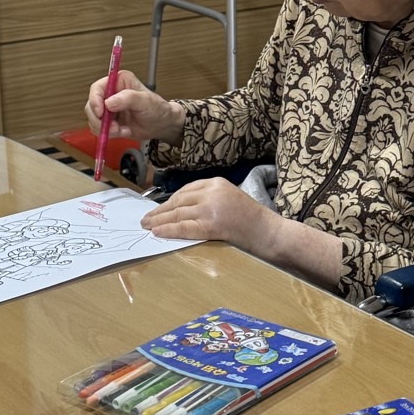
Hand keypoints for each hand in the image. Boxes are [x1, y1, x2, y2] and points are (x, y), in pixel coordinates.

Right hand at [84, 68, 183, 145]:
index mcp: (118, 82)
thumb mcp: (145, 101)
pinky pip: (98, 129)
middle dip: (100, 119)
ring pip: (93, 119)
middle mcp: (111, 93)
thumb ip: (128, 98)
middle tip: (113, 127)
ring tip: (122, 129)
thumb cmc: (157, 109)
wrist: (161, 125)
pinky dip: (109, 134)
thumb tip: (109, 102)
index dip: (95, 100)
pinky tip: (123, 131)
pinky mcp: (108, 121)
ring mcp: (108, 108)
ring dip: (105, 128)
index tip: (100, 113)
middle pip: (91, 105)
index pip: (97, 88)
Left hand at [141, 178, 275, 255]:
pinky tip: (157, 232)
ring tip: (146, 226)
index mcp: (215, 182)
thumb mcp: (229, 197)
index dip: (168, 201)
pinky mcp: (211, 225)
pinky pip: (183, 227)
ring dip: (159, 220)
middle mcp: (211, 192)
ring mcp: (211, 209)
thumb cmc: (250, 218)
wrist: (267, 230)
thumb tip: (181, 208)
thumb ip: (208, 198)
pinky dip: (167, 230)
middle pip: (178, 201)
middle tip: (145, 219)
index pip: (185, 190)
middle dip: (159, 211)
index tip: (157, 208)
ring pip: (177, 214)